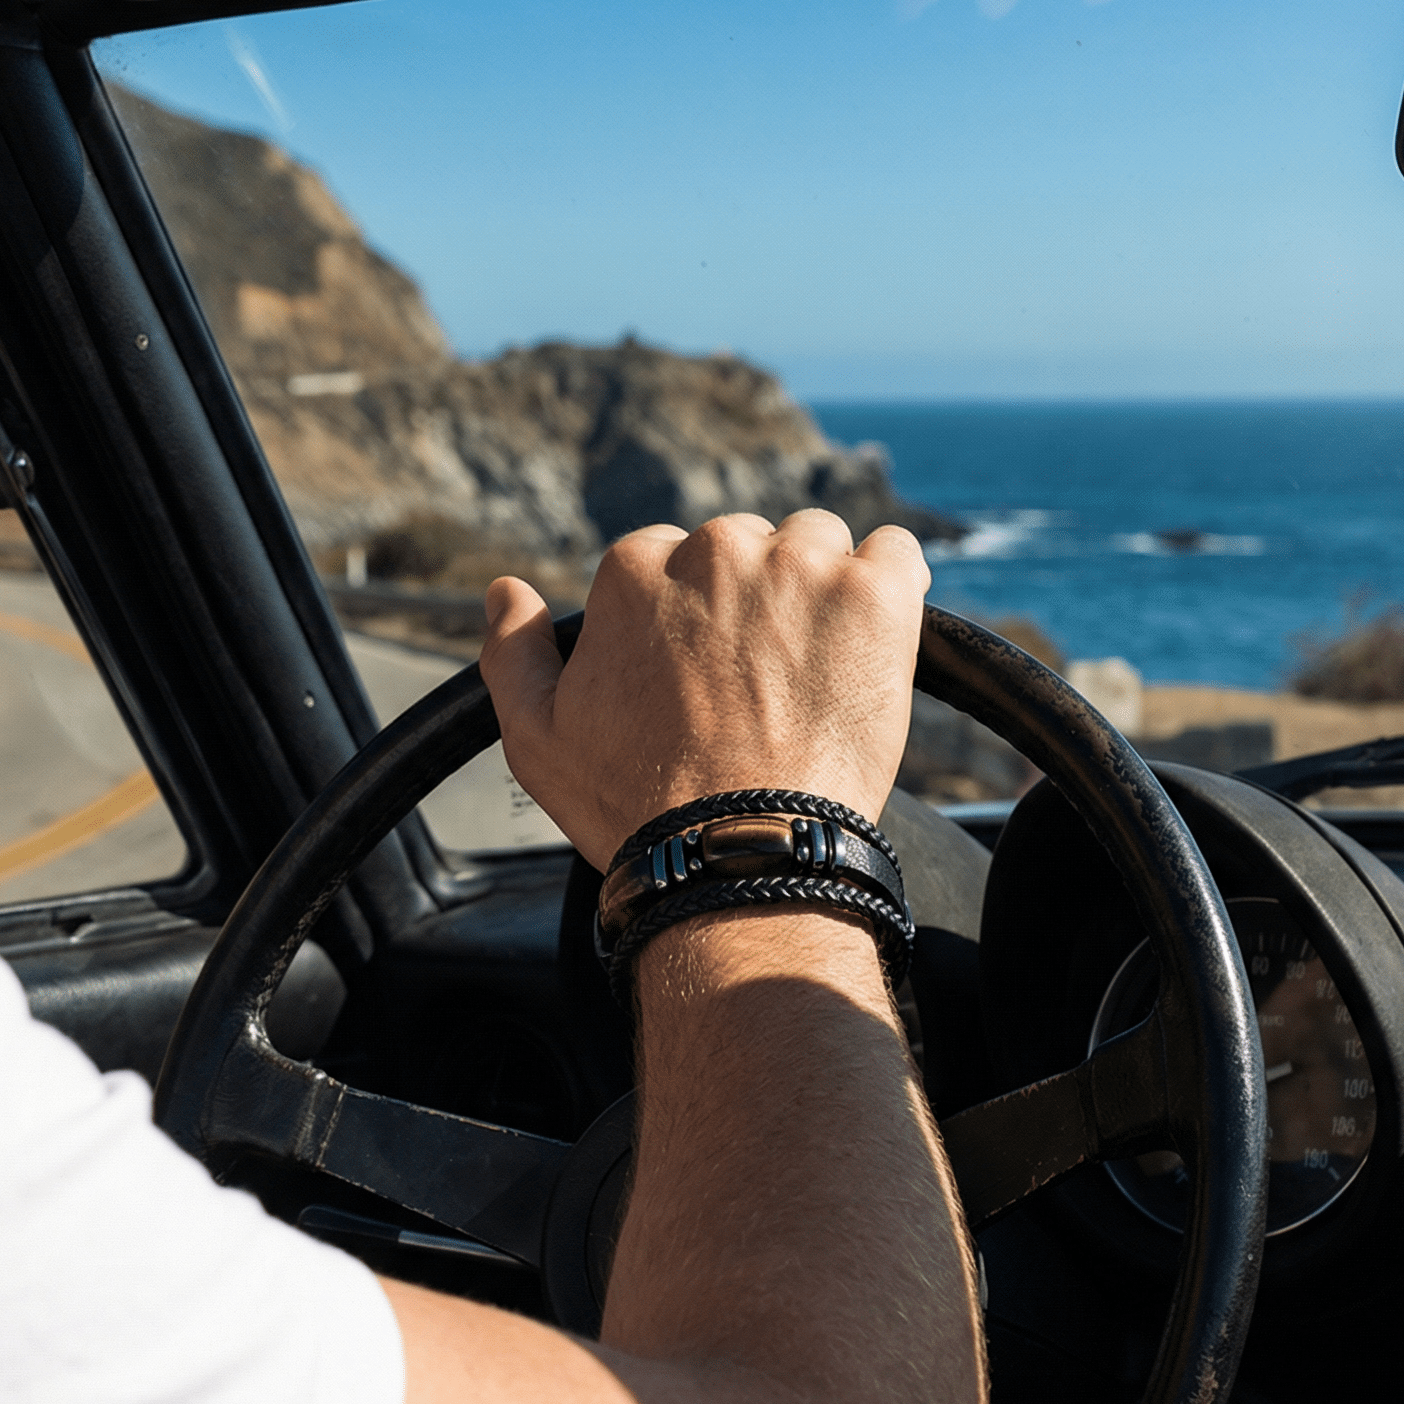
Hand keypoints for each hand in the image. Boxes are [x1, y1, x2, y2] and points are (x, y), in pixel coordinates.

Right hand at [481, 511, 930, 868]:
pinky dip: (891, 590)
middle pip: (745, 548)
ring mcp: (800, 567)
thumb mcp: (537, 739)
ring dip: (819, 594)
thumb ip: (513, 653)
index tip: (701, 679)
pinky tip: (872, 646)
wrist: (739, 856)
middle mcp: (715, 550)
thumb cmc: (636, 806)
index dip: (687, 624)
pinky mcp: (875, 596)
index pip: (670, 563)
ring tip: (814, 678)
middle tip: (758, 690)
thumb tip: (505, 591)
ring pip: (818, 547)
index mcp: (634, 571)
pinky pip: (897, 554)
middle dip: (753, 604)